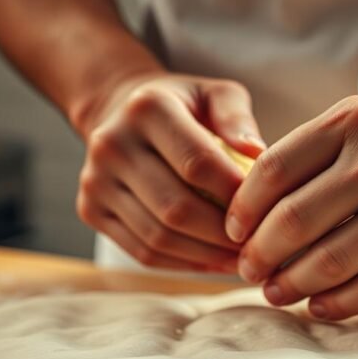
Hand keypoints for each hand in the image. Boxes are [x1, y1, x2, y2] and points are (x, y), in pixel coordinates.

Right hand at [75, 72, 265, 271]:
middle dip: (223, 235)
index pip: (198, 163)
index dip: (236, 195)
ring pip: (158, 237)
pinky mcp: (90, 210)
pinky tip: (213, 264)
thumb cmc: (182, 106)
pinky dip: (183, 264)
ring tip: (242, 260)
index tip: (268, 212)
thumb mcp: (214, 94)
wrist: (119, 111)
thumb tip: (258, 153)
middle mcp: (112, 143)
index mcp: (146, 107)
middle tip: (259, 246)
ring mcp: (95, 181)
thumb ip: (237, 117)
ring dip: (206, 256)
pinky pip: (142, 252)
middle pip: (176, 207)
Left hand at [225, 95, 357, 318]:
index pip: (273, 170)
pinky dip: (335, 305)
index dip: (242, 210)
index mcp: (355, 122)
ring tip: (276, 293)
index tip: (234, 233)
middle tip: (249, 271)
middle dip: (259, 255)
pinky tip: (318, 307)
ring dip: (291, 285)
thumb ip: (315, 162)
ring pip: (328, 262)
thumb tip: (245, 217)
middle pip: (293, 221)